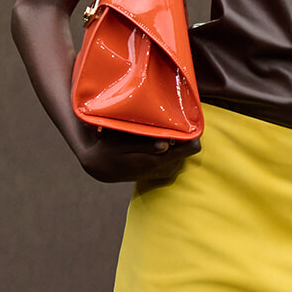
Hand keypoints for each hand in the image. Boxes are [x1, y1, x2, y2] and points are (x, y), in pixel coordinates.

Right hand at [79, 127, 200, 183]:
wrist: (101, 167)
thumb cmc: (109, 150)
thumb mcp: (121, 145)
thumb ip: (145, 145)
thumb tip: (166, 145)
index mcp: (158, 162)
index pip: (190, 149)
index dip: (191, 133)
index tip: (184, 119)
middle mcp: (165, 169)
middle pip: (189, 149)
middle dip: (183, 135)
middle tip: (171, 119)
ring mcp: (164, 171)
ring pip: (182, 153)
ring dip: (176, 141)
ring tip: (163, 128)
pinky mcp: (162, 171)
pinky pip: (175, 157)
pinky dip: (172, 147)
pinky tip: (159, 138)